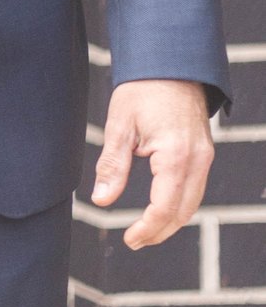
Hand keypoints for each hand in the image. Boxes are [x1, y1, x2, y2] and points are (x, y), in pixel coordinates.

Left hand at [92, 78, 212, 247]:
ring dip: (171, 220)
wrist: (171, 65)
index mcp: (176, 157)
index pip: (165, 208)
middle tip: (134, 241)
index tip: (129, 240)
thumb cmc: (142, 91)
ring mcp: (204, 157)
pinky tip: (160, 208)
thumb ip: (112, 166)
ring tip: (145, 231)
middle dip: (159, 231)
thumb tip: (101, 200)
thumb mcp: (119, 126)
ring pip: (192, 202)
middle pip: (183, 212)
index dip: (147, 229)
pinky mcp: (204, 152)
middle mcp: (197, 161)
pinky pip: (195, 188)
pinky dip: (179, 203)